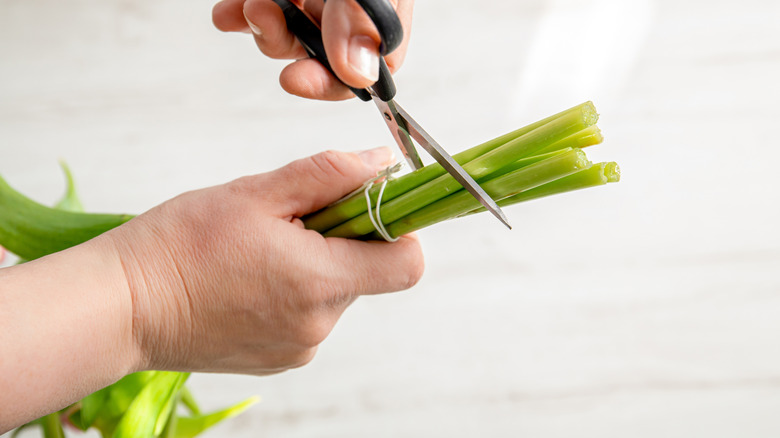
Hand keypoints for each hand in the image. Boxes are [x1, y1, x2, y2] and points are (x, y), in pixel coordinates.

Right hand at [108, 147, 423, 373]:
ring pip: (336, 293)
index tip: (371, 206)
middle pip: (368, 273)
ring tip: (260, 252)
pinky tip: (251, 279)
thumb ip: (327, 175)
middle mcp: (317, 324)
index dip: (399, 228)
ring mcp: (299, 348)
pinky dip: (294, 292)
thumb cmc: (180, 246)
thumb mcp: (256, 193)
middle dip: (341, 239)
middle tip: (289, 222)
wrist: (124, 307)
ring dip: (314, 265)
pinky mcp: (281, 359)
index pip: (406, 263)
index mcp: (318, 281)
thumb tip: (380, 165)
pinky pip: (310, 316)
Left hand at [212, 0, 413, 100]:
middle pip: (322, 59)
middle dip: (291, 52)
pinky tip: (230, 12)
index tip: (297, 81)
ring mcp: (314, 5)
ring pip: (287, 36)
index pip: (366, 72)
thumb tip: (358, 73)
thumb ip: (360, 20)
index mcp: (379, 19)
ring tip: (256, 6)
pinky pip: (258, 13)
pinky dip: (239, 15)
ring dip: (265, 29)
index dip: (330, 85)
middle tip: (272, 35)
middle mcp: (349, 16)